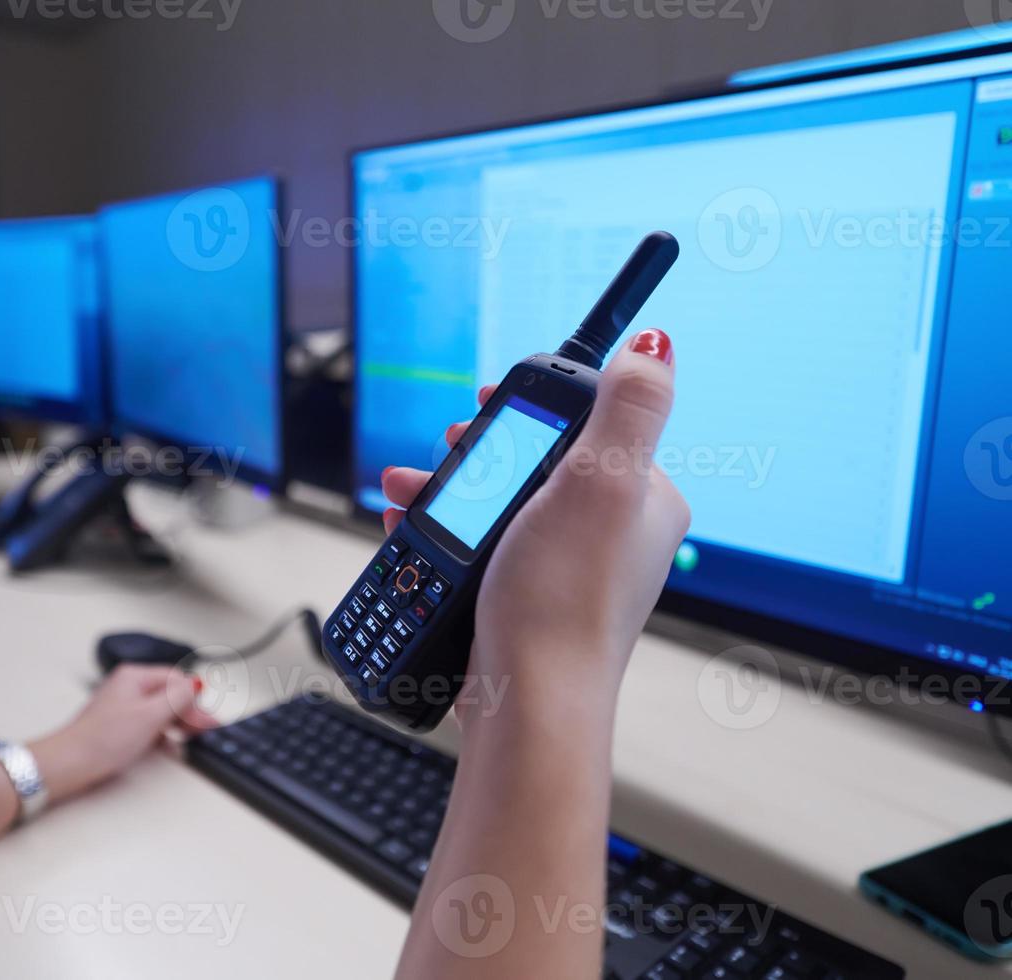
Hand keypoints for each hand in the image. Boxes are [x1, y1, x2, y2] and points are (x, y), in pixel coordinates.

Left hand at [28, 665, 217, 803]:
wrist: (70, 763)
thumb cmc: (104, 739)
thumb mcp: (150, 716)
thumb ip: (177, 698)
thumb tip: (196, 684)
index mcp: (134, 677)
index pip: (175, 679)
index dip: (194, 698)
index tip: (206, 718)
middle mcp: (129, 688)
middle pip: (169, 694)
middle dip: (189, 711)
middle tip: (204, 731)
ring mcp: (124, 708)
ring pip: (161, 710)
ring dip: (178, 723)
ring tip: (193, 738)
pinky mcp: (120, 727)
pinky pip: (149, 725)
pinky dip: (163, 734)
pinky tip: (171, 747)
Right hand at [381, 330, 690, 712]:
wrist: (527, 699)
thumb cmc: (562, 600)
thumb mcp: (601, 483)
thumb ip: (628, 408)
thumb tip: (657, 344)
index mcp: (644, 497)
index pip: (587, 423)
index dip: (529, 408)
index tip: (481, 405)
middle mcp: (613, 531)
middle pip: (534, 462)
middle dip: (472, 453)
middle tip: (437, 454)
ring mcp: (569, 567)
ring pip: (501, 504)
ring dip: (445, 490)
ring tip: (402, 491)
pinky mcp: (529, 598)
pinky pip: (483, 546)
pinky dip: (443, 533)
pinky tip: (408, 530)